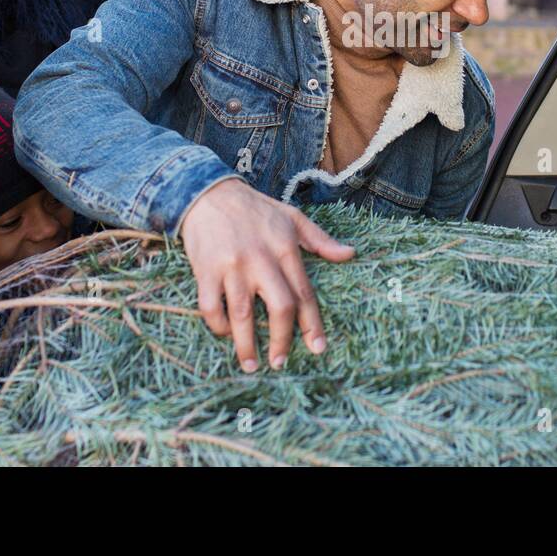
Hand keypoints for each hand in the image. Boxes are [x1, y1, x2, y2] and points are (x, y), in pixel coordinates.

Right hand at [179, 178, 354, 371]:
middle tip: (281, 362)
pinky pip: (211, 307)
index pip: (304, 292)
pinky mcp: (206, 270)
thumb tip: (350, 254)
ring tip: (252, 365)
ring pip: (242, 314)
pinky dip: (218, 326)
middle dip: (283, 339)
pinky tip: (224, 335)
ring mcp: (232, 266)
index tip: (318, 348)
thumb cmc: (254, 208)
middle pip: (279, 307)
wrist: (208, 192)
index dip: (312, 324)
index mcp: (285, 248)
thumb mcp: (292, 217)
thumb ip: (320, 240)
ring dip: (247, 345)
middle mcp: (261, 259)